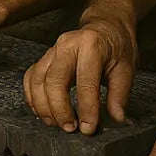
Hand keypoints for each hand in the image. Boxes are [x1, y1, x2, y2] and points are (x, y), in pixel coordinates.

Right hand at [22, 12, 136, 133]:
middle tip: (70, 128)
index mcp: (91, 45)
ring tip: (55, 124)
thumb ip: (119, 95)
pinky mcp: (44, 57)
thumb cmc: (116, 48)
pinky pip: (30, 77)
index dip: (86, 108)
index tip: (88, 128)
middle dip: (60, 110)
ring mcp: (52, 49)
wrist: (106, 26)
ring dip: (43, 106)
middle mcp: (67, 44)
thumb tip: (116, 119)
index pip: (85, 82)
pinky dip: (32, 97)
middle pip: (54, 81)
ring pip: (37, 80)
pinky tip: (41, 111)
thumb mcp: (125, 69)